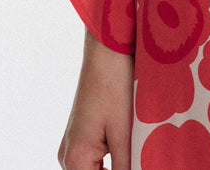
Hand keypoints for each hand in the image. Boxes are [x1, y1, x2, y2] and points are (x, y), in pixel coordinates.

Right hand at [58, 30, 132, 168]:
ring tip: (139, 156)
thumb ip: (126, 166)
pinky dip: (112, 160)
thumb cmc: (114, 85)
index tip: (141, 167)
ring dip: (116, 167)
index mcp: (75, 159)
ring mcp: (71, 145)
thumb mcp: (124, 132)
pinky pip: (94, 159)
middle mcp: (67, 156)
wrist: (106, 50)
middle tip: (142, 160)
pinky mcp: (80, 135)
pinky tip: (131, 151)